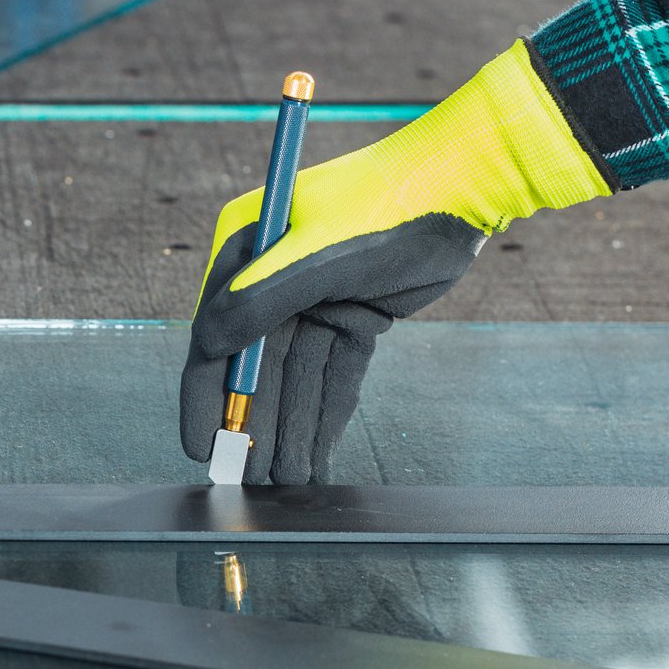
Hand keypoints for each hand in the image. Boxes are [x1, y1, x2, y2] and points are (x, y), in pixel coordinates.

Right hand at [180, 40, 611, 483]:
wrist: (465, 187)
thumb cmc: (385, 205)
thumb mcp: (316, 255)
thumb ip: (260, 302)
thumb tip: (208, 345)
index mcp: (247, 248)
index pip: (213, 334)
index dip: (205, 396)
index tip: (202, 447)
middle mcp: (272, 275)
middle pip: (256, 365)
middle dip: (256, 424)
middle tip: (252, 480)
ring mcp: (313, 296)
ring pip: (297, 377)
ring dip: (292, 428)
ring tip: (288, 481)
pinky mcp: (353, 314)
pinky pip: (333, 374)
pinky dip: (327, 412)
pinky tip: (317, 453)